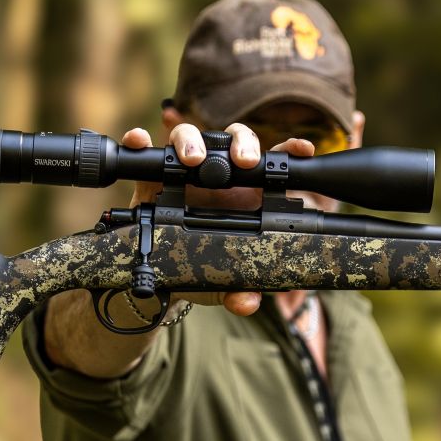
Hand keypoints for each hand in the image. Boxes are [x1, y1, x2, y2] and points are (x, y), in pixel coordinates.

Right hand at [117, 122, 316, 316]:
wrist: (163, 278)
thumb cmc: (204, 271)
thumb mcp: (224, 284)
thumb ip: (239, 292)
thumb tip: (246, 302)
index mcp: (247, 195)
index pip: (273, 166)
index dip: (289, 151)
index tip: (301, 149)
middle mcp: (219, 177)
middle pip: (234, 141)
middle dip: (242, 143)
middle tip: (243, 161)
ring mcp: (185, 174)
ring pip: (192, 138)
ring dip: (193, 141)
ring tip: (193, 159)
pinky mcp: (151, 179)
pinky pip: (144, 153)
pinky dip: (140, 142)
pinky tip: (139, 139)